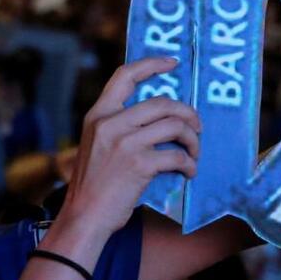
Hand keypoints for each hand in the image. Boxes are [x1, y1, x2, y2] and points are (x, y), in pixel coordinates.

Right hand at [61, 58, 199, 239]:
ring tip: (194, 153)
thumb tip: (158, 118)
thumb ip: (117, 126)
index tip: (172, 62)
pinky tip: (189, 172)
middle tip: (197, 127)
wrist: (84, 217)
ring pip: (175, 126)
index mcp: (98, 115)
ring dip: (193, 140)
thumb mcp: (95, 145)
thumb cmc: (94, 185)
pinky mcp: (139, 165)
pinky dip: (189, 164)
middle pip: (162, 102)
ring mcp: (125, 143)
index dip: (151, 64)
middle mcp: (110, 123)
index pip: (125, 75)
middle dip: (188, 113)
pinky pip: (177, 156)